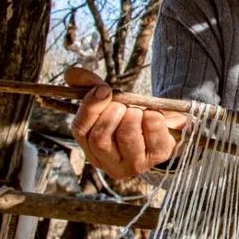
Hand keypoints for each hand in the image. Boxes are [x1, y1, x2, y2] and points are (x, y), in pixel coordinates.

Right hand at [66, 67, 186, 178]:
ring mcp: (134, 164)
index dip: (90, 107)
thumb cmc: (133, 117)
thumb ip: (90, 87)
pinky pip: (152, 129)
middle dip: (113, 112)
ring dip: (133, 114)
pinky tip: (153, 117)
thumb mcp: (111, 102)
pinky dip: (153, 115)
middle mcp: (110, 163)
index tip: (104, 89)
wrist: (168, 128)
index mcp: (92, 150)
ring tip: (138, 112)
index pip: (79, 130)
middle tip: (123, 106)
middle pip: (100, 137)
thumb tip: (71, 73)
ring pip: (126, 135)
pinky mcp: (158, 157)